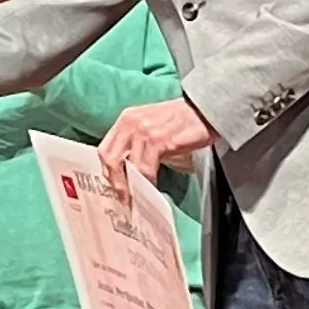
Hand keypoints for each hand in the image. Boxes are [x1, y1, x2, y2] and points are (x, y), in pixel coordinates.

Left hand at [97, 96, 215, 190]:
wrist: (203, 110)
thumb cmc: (179, 121)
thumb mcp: (149, 125)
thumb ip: (134, 143)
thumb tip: (126, 171)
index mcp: (126, 119)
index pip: (105, 149)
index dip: (107, 172)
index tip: (114, 187)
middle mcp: (131, 123)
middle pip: (111, 159)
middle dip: (116, 183)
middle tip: (124, 198)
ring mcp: (145, 131)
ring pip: (130, 167)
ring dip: (134, 186)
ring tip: (139, 198)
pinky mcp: (160, 140)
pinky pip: (147, 168)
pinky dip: (148, 182)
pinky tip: (152, 188)